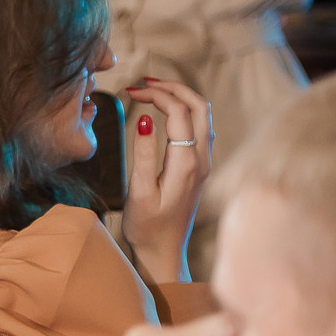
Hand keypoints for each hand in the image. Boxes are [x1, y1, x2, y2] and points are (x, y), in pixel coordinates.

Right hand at [121, 78, 213, 284]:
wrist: (164, 252)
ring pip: (203, 114)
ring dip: (181, 96)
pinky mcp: (200, 167)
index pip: (178, 112)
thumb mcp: (139, 192)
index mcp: (186, 164)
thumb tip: (144, 119)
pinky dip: (184, 111)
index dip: (156, 95)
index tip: (131, 91)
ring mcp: (204, 163)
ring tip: (153, 90)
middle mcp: (201, 159)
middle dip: (173, 88)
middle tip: (144, 82)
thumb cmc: (147, 227)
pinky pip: (200, 127)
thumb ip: (143, 155)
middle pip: (199, 106)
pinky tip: (165, 112)